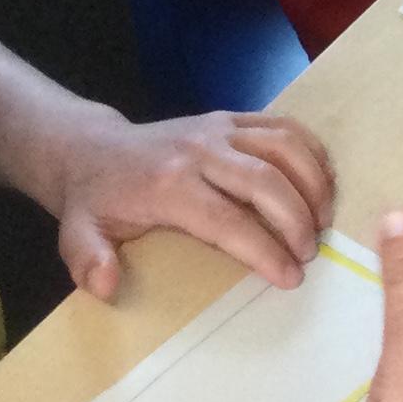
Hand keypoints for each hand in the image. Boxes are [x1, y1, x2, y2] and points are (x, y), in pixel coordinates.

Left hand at [46, 109, 334, 300]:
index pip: (228, 219)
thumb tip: (107, 284)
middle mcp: (200, 150)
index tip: (291, 277)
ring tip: (325, 219)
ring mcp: (219, 127)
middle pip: (266, 180)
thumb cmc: (96, 202)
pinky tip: (322, 181)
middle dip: (297, 220)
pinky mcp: (231, 117)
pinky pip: (283, 125)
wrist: (92, 150)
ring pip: (284, 145)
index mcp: (167, 184)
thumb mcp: (77, 235)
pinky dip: (311, 150)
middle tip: (310, 253)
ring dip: (313, 182)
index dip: (265, 250)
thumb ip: (88, 260)